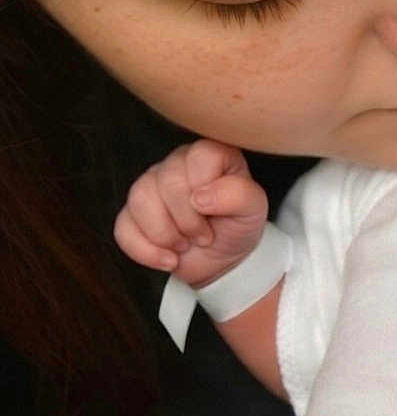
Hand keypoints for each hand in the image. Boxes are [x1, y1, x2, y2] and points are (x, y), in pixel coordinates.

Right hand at [115, 139, 267, 286]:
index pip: (200, 156)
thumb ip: (238, 194)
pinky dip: (146, 251)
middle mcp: (178, 163)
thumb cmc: (239, 226)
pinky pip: (123, 227)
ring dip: (165, 234)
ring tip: (185, 245)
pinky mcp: (132, 213)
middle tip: (204, 236)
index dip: (207, 190)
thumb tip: (200, 196)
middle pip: (167, 180)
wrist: (222, 260)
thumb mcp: (254, 210)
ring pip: (140, 199)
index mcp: (211, 155)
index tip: (216, 214)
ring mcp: (151, 185)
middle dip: (187, 219)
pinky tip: (168, 259)